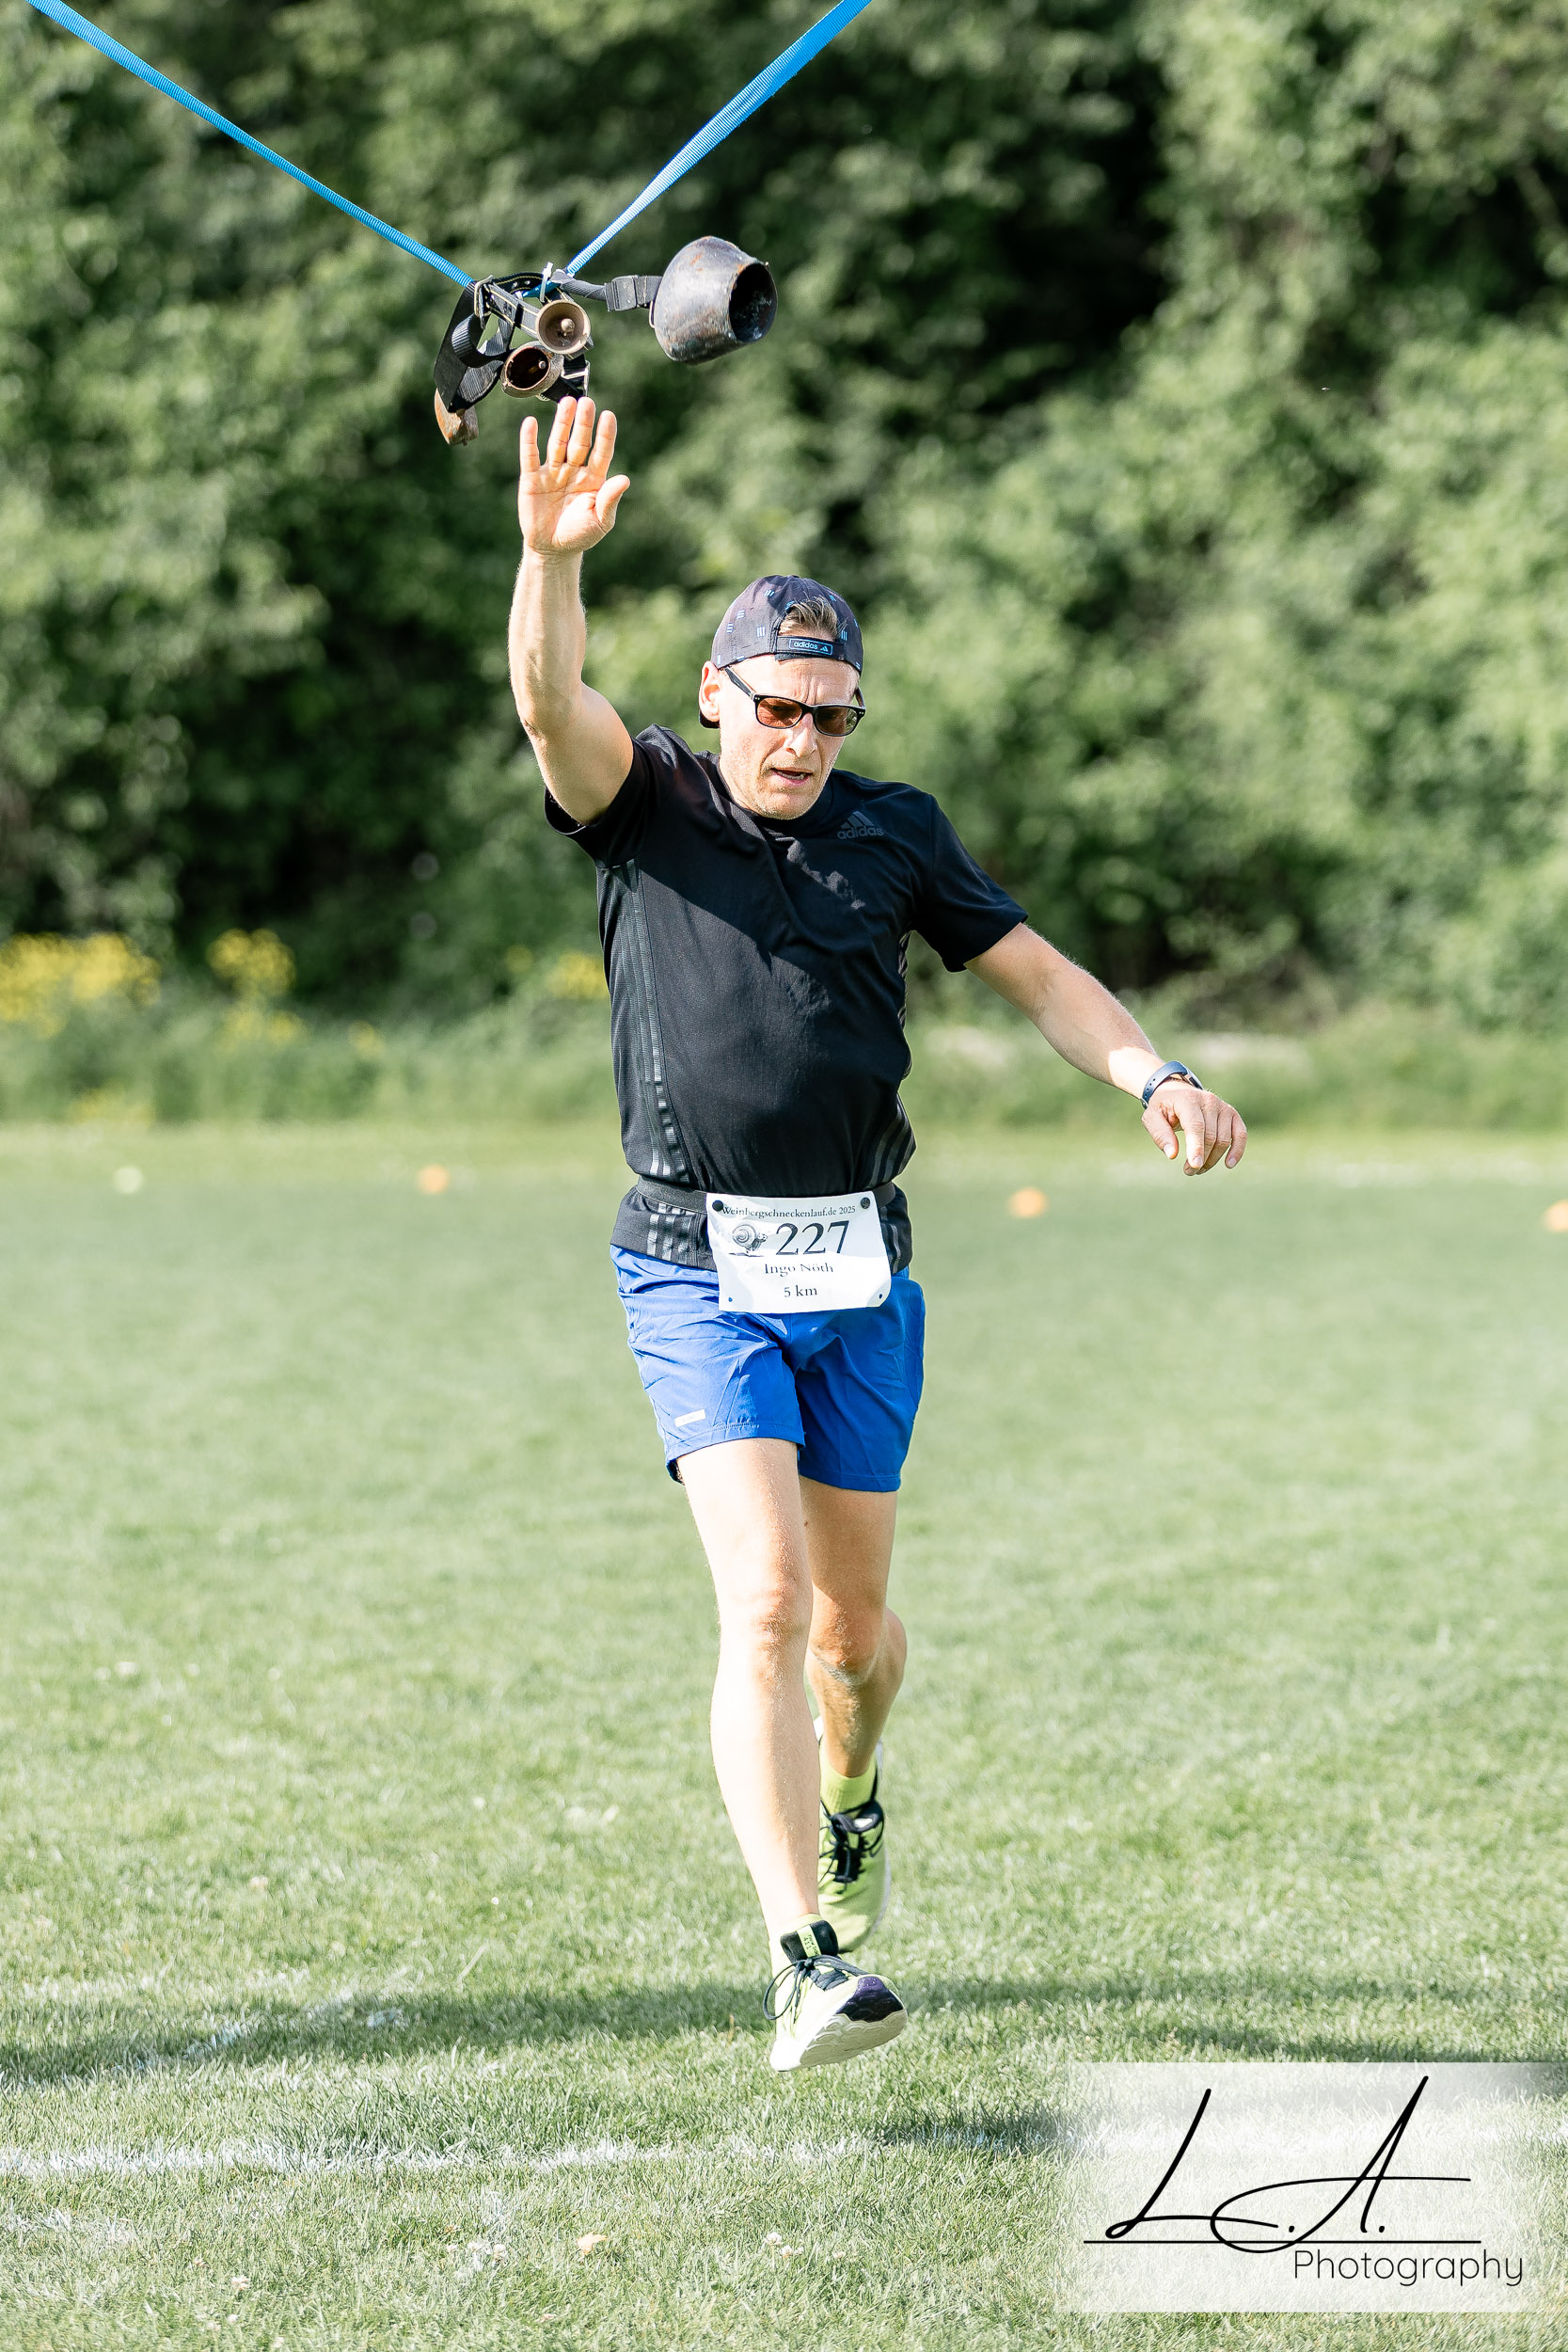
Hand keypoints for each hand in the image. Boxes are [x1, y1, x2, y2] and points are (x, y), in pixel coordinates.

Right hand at [518, 397, 629, 554]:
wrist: (553, 550)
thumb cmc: (580, 535)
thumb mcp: (600, 521)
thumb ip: (610, 500)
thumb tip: (624, 479)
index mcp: (593, 479)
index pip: (601, 453)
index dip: (605, 435)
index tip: (608, 416)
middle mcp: (574, 471)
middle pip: (579, 442)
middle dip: (583, 423)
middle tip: (587, 402)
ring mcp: (553, 473)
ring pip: (557, 443)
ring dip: (562, 424)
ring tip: (566, 403)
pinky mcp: (532, 479)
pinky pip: (530, 456)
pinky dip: (529, 440)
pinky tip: (530, 422)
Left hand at [1143, 1081, 1246, 1173]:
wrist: (1177, 1092)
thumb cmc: (1163, 1108)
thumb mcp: (1152, 1118)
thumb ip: (1160, 1135)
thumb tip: (1172, 1155)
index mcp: (1188, 1100)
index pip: (1195, 1126)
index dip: (1196, 1147)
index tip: (1194, 1166)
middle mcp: (1209, 1101)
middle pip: (1210, 1136)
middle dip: (1201, 1158)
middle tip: (1188, 1172)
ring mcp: (1222, 1106)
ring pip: (1224, 1139)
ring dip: (1212, 1159)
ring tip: (1198, 1169)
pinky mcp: (1231, 1114)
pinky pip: (1240, 1134)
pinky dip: (1237, 1150)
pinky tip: (1229, 1164)